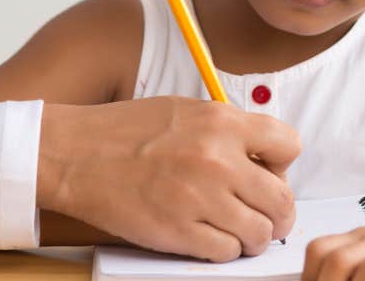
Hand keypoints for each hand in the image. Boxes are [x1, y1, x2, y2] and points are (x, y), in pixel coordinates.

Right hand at [38, 97, 300, 261]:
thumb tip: (262, 157)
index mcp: (222, 123)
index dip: (283, 163)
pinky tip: (212, 238)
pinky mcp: (178, 232)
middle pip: (282, 199)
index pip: (289, 146)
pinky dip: (225, 251)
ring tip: (239, 231)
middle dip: (279, 212)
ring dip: (255, 237)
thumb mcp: (186, 110)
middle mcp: (218, 160)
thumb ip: (228, 130)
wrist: (75, 155)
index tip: (269, 172)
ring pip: (260, 233)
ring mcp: (199, 198)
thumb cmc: (126, 131)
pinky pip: (226, 252)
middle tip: (267, 215)